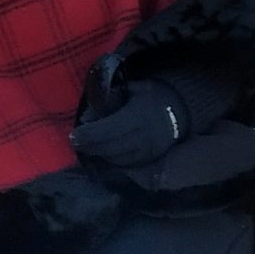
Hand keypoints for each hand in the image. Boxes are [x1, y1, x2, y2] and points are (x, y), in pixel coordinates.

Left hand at [71, 78, 187, 169]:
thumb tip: (88, 115)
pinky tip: (102, 152)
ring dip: (99, 154)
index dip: (89, 135)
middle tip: (76, 142)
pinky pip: (127, 164)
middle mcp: (145, 137)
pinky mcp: (151, 159)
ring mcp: (149, 151)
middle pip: (111, 148)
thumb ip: (110, 99)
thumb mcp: (132, 89)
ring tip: (87, 146)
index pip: (109, 131)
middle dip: (90, 147)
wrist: (181, 110)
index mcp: (139, 116)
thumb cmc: (151, 96)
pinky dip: (112, 160)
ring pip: (117, 159)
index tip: (73, 135)